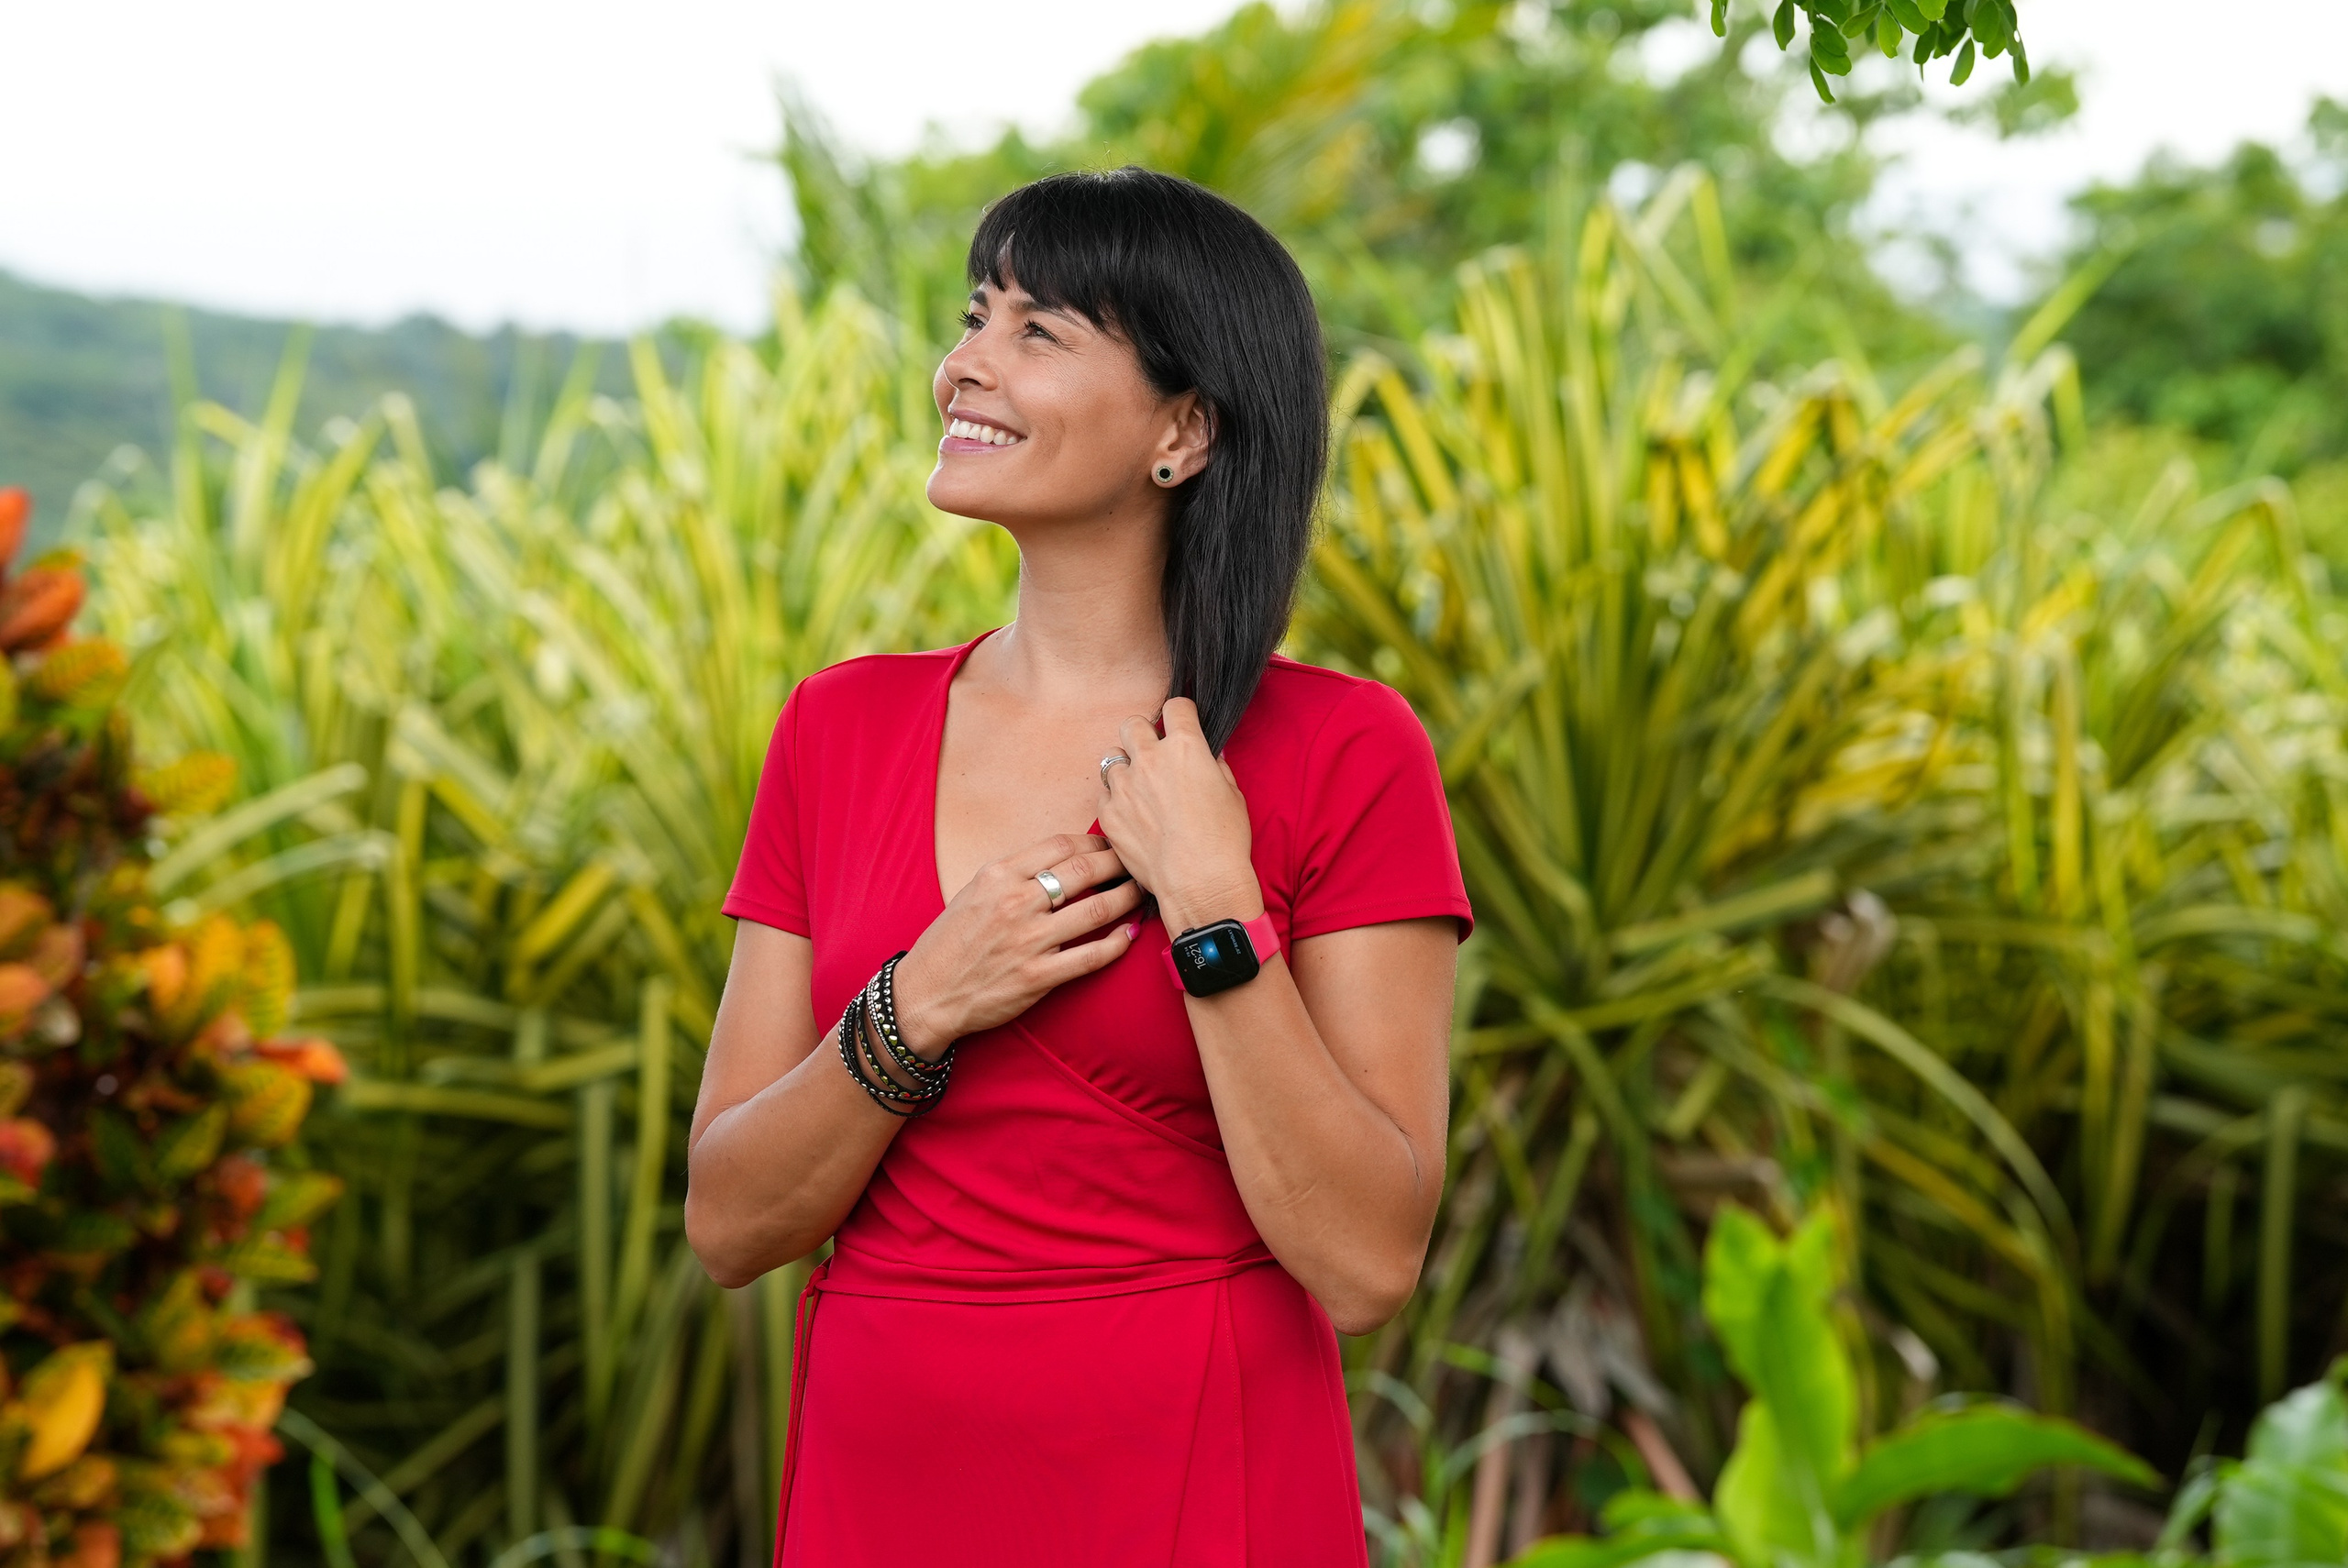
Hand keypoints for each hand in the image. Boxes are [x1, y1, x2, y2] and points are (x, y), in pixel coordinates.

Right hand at [890, 834, 1142, 1056]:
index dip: (1094, 842)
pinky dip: (1117, 943)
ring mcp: (1029, 941)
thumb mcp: (973, 893)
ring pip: (1097, 910)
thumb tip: (1059, 860)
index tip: (1110, 846)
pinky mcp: (1038, 976)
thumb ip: (1014, 875)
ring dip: (1128, 899)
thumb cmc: (950, 943)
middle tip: (1139, 863)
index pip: (1061, 845)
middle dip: (1120, 863)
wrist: (926, 995)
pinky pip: (1091, 956)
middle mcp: (1015, 902)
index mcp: (998, 875)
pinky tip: (1130, 934)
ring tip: (1143, 893)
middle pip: (1085, 870)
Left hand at [1097, 698, 1261, 935]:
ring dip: (1125, 768)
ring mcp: (1124, 786)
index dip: (1179, 713)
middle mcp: (1150, 759)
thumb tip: (1208, 758)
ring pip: (1111, 759)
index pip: (1175, 706)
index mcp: (1186, 747)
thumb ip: (1215, 767)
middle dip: (1142, 734)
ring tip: (1139, 788)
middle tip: (1153, 753)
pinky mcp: (1108, 814)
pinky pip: (1104, 795)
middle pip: (1132, 725)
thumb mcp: (1232, 795)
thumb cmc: (1224, 841)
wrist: (1200, 882)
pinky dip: (1115, 801)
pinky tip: (1132, 816)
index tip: (1181, 724)